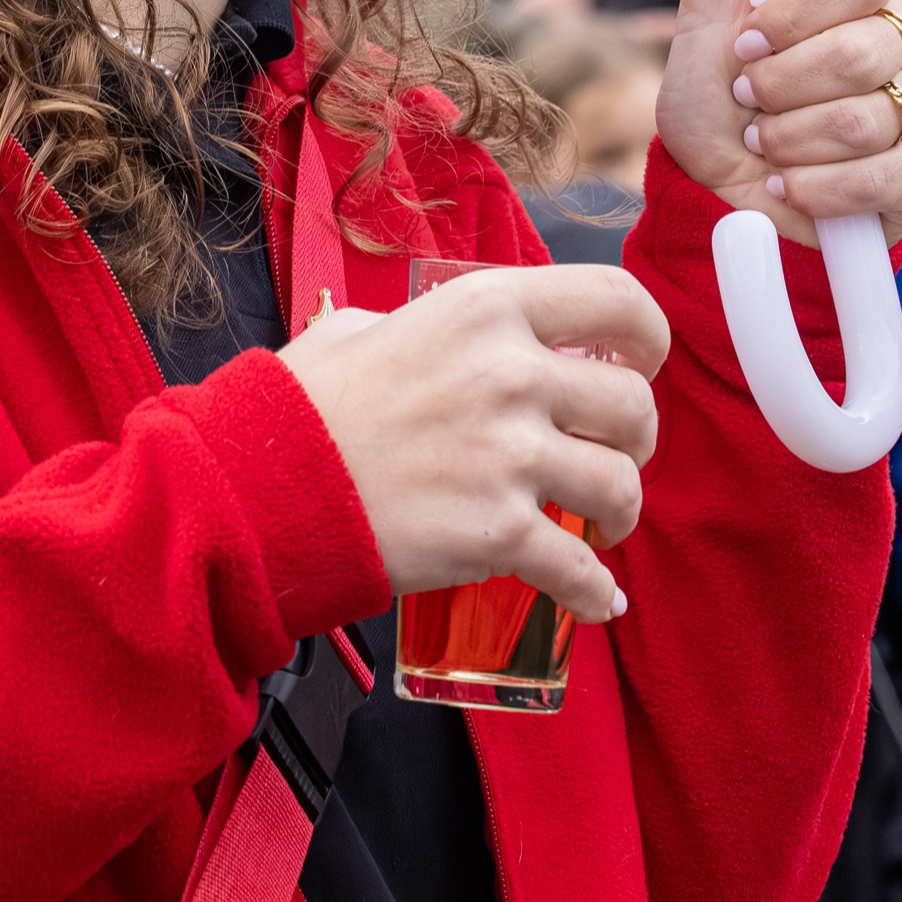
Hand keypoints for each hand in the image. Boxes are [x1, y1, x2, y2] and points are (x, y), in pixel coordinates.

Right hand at [277, 265, 668, 620]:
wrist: (255, 488)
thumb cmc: (299, 410)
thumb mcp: (361, 331)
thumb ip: (425, 332)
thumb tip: (447, 344)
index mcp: (483, 311)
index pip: (615, 300)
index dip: (646, 335)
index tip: (640, 363)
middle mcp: (509, 375)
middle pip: (632, 406)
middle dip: (635, 440)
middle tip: (611, 456)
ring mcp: (508, 458)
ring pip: (621, 487)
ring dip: (622, 513)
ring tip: (601, 526)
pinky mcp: (497, 536)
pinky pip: (579, 571)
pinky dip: (596, 593)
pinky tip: (597, 601)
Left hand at [655, 0, 901, 246]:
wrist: (723, 196)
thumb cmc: (720, 101)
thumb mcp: (710, 11)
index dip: (792, 15)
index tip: (744, 44)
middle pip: (858, 53)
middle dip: (777, 89)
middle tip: (748, 102)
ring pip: (865, 119)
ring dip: (789, 141)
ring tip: (766, 144)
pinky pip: (879, 178)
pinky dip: (814, 189)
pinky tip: (788, 186)